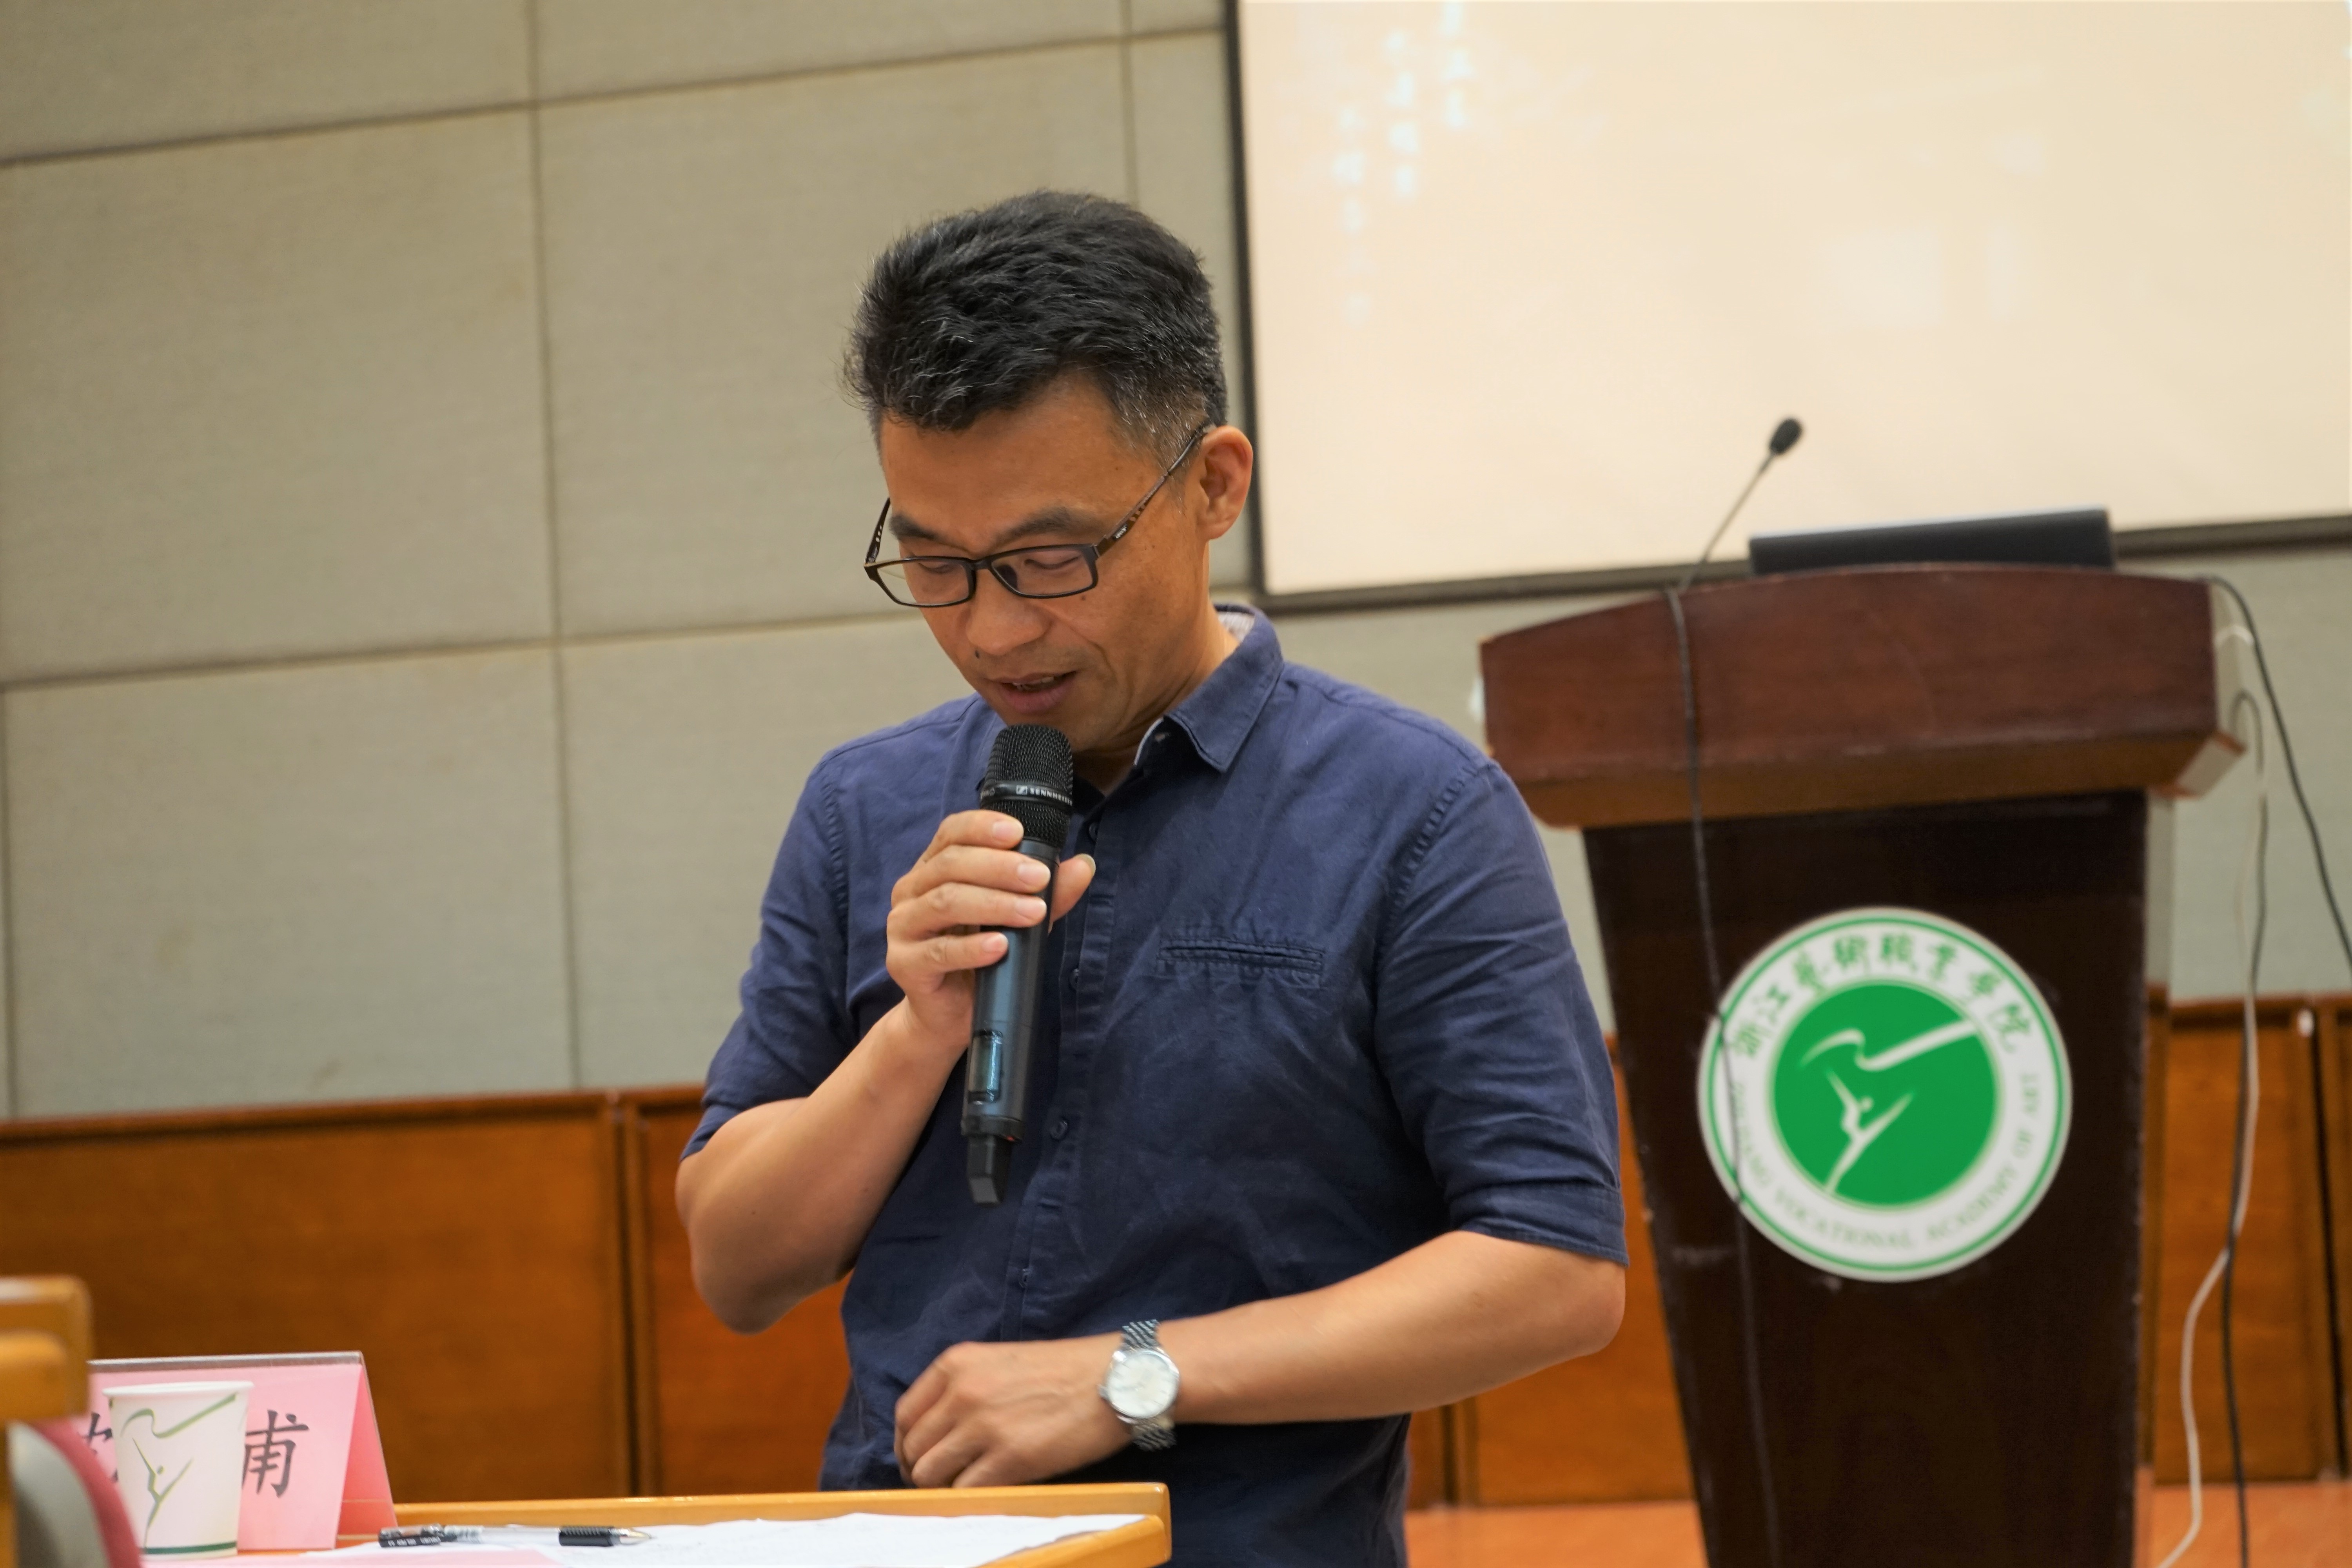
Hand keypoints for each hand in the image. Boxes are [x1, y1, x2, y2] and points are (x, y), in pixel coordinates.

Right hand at [885, 810, 1094, 1065]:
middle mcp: (912, 890)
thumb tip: (1084, 865)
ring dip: (993, 904)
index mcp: (933, 868)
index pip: (951, 833)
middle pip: (951, 865)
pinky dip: (972, 947)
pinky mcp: (904, 963)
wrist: (951, 1012)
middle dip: (1000, 867)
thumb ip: (1048, 892)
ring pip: (945, 902)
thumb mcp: (1019, 918)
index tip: (1018, 832)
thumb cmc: (983, 955)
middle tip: (1039, 878)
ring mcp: (903, 926)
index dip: (982, 826)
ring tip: (1031, 912)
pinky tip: (1000, 946)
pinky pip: (939, 952)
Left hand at [894, 1335, 1130, 1487]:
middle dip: (921, 1470)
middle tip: (941, 1481)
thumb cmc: (1065, 1370)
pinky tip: (985, 1494)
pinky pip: (965, 1492)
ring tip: (963, 1488)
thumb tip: (938, 1430)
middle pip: (914, 1448)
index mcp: (956, 1364)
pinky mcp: (1009, 1459)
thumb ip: (964, 1387)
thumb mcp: (1001, 1361)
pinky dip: (968, 1500)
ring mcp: (984, 1427)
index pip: (905, 1414)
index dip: (907, 1444)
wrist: (1116, 1379)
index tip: (918, 1457)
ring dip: (941, 1488)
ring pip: (931, 1474)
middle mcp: (962, 1393)